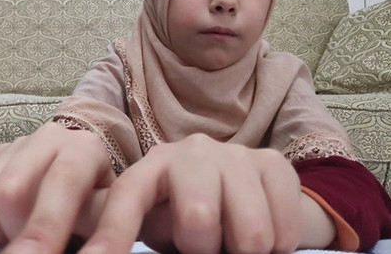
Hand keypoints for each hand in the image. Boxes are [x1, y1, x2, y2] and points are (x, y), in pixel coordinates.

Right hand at [0, 122, 115, 253]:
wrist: (84, 180)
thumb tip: (100, 243)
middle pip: (10, 191)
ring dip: (0, 230)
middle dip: (18, 232)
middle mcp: (49, 137)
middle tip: (34, 251)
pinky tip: (9, 226)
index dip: (48, 224)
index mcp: (84, 148)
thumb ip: (103, 220)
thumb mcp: (110, 210)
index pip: (62, 181)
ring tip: (26, 235)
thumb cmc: (98, 202)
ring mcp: (16, 145)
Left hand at [78, 133, 309, 253]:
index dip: (112, 232)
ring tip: (232, 237)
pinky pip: (283, 231)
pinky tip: (261, 227)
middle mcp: (191, 150)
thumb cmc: (191, 215)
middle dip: (203, 247)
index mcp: (153, 166)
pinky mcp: (273, 163)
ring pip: (249, 234)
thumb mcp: (162, 224)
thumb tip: (116, 253)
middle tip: (206, 245)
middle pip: (198, 219)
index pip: (128, 197)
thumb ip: (154, 230)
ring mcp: (234, 153)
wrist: (248, 192)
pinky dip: (276, 246)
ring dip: (243, 250)